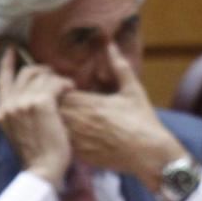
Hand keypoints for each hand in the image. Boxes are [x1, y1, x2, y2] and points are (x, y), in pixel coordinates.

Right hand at [0, 47, 74, 187]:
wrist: (42, 171)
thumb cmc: (38, 156)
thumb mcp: (20, 132)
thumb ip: (20, 114)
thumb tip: (28, 100)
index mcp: (2, 112)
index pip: (2, 80)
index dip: (7, 63)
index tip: (11, 50)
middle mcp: (9, 104)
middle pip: (25, 73)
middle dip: (43, 70)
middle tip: (56, 76)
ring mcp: (24, 103)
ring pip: (42, 76)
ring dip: (57, 78)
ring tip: (68, 86)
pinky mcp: (41, 104)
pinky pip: (55, 83)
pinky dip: (65, 83)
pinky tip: (72, 89)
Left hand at [59, 42, 187, 191]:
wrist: (150, 155)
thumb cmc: (144, 122)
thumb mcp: (134, 91)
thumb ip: (119, 67)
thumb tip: (111, 45)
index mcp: (91, 103)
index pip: (58, 90)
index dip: (56, 87)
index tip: (63, 87)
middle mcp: (81, 121)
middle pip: (51, 108)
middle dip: (51, 103)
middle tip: (56, 101)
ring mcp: (79, 140)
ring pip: (52, 126)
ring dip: (52, 120)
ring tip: (57, 117)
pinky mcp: (81, 155)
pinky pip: (59, 144)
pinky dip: (58, 137)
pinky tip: (65, 135)